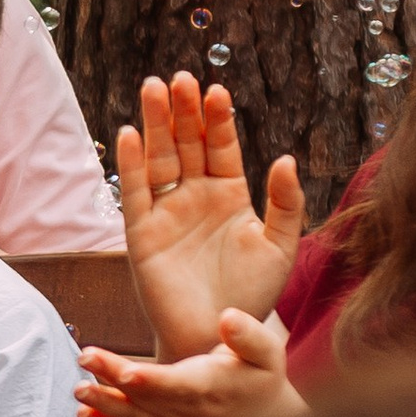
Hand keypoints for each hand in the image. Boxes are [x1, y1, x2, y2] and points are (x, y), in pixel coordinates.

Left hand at [77, 307, 297, 416]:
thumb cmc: (263, 378)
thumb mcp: (267, 352)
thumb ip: (249, 335)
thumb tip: (228, 317)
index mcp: (212, 388)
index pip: (176, 385)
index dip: (151, 381)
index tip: (125, 373)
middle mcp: (191, 413)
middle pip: (147, 398)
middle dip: (113, 379)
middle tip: (84, 357)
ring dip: (104, 405)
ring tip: (78, 390)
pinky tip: (82, 414)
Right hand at [118, 74, 305, 362]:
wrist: (219, 337)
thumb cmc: (252, 296)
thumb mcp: (281, 247)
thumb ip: (286, 204)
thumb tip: (283, 159)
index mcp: (229, 195)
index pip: (220, 147)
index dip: (217, 119)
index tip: (217, 91)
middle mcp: (195, 197)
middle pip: (186, 143)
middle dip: (183, 110)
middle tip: (180, 78)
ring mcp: (167, 213)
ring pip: (159, 159)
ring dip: (155, 124)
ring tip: (153, 87)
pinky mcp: (142, 235)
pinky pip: (135, 194)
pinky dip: (132, 164)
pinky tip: (129, 134)